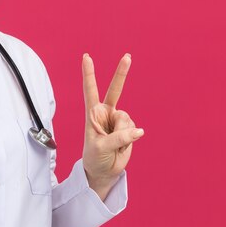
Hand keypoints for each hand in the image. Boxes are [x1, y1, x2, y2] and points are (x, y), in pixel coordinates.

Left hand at [81, 53, 143, 198]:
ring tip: (113, 144)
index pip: (90, 90)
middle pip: (115, 90)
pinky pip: (134, 130)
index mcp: (93, 113)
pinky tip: (121, 146)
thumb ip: (117, 138)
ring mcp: (118, 120)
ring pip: (127, 120)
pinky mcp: (130, 128)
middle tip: (127, 56)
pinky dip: (129, 140)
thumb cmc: (95, 157)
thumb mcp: (100, 148)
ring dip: (122, 135)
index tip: (86, 57)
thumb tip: (138, 131)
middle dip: (121, 73)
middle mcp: (106, 113)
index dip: (89, 74)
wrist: (104, 170)